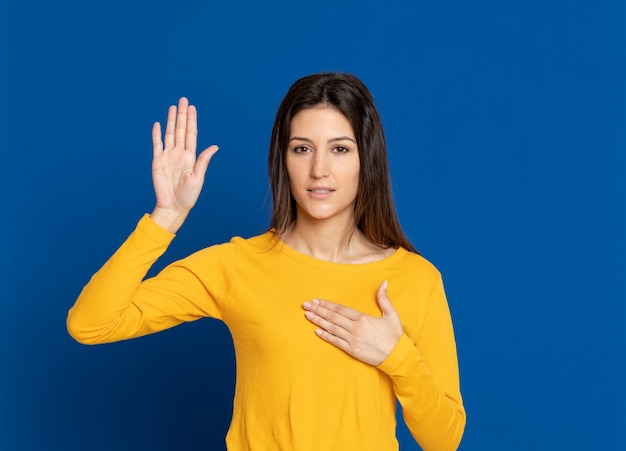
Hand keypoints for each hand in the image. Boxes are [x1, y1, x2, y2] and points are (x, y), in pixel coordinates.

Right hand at [151, 97, 218, 232]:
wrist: (173, 206)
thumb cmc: (188, 196)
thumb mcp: (198, 178)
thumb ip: (203, 161)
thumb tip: (214, 147)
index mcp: (190, 156)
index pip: (191, 134)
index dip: (191, 120)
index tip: (192, 108)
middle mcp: (179, 153)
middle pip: (180, 130)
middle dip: (182, 115)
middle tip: (183, 100)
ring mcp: (168, 156)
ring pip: (169, 134)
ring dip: (171, 120)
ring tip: (173, 107)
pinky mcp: (157, 161)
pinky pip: (157, 144)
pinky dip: (157, 134)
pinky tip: (159, 124)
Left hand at [302, 280, 402, 365]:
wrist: (398, 356)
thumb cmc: (395, 335)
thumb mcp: (392, 315)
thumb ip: (384, 299)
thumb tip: (383, 283)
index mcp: (363, 318)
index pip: (341, 309)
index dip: (327, 304)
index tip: (316, 300)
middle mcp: (356, 328)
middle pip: (333, 317)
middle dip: (318, 310)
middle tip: (306, 305)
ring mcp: (353, 340)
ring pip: (332, 328)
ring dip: (318, 321)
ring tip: (308, 315)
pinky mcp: (352, 350)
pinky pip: (336, 342)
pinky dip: (326, 336)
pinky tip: (317, 331)